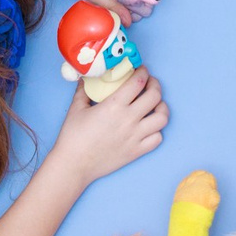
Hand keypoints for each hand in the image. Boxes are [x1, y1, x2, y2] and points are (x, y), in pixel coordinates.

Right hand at [47, 67, 167, 184]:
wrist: (73, 165)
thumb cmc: (73, 137)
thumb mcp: (76, 108)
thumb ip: (84, 90)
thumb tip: (87, 78)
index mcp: (114, 106)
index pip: (138, 82)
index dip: (143, 72)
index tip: (141, 70)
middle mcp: (128, 119)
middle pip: (155, 96)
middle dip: (155, 85)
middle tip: (150, 83)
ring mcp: (135, 136)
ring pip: (162, 117)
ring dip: (161, 107)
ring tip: (155, 104)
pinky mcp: (137, 152)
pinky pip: (158, 138)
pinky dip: (157, 130)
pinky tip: (149, 126)